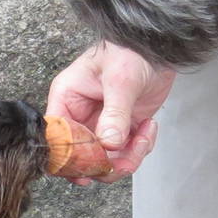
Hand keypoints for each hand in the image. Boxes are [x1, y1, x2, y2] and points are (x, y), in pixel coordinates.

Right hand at [46, 42, 175, 180]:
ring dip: (127, 158)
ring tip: (143, 138)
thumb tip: (108, 145)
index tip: (87, 170)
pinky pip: (125, 152)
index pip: (56, 136)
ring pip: (104, 159)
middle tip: (124, 161)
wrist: (160, 47)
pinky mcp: (121, 128)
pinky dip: (140, 148)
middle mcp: (80, 114)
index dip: (68, 157)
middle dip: (104, 164)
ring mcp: (101, 123)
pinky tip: (149, 127)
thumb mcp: (121, 80)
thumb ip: (114, 114)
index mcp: (67, 98)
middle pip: (79, 155)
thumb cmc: (131, 50)